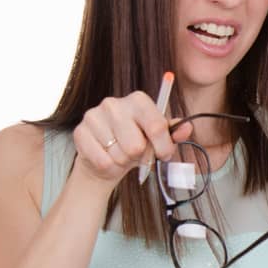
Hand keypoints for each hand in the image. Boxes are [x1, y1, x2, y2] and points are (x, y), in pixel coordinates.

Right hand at [70, 92, 191, 187]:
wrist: (105, 157)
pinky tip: (106, 157)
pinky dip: (108, 167)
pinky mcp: (80, 132)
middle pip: (136, 145)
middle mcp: (114, 103)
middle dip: (139, 156)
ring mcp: (94, 116)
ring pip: (119, 154)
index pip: (157, 126)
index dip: (163, 146)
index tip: (164, 155)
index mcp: (138, 100)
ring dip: (123, 161)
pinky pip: (103, 161)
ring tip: (120, 154)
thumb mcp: (158, 138)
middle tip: (136, 154)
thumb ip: (173, 133)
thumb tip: (187, 127)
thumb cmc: (135, 144)